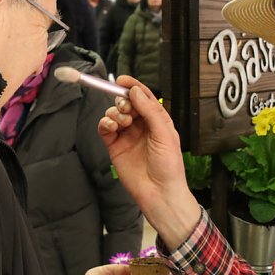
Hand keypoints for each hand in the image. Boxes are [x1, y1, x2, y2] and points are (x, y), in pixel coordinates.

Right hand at [97, 76, 200, 248]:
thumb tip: (136, 91)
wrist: (160, 193)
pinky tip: (110, 126)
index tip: (122, 80)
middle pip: (126, 103)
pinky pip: (105, 128)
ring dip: (115, 112)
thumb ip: (150, 111)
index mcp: (157, 120)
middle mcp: (141, 126)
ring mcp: (127, 136)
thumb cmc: (169, 166)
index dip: (133, 87)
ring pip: (114, 114)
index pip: (143, 97)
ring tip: (122, 123)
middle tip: (125, 108)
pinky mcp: (115, 147)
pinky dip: (105, 123)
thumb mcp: (165, 134)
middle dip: (122, 100)